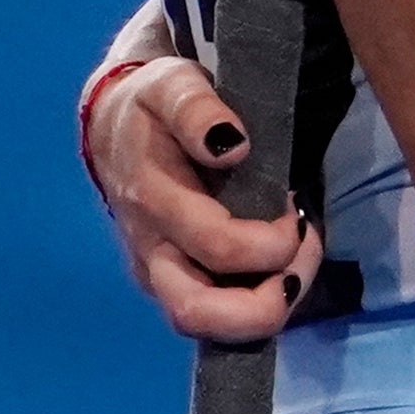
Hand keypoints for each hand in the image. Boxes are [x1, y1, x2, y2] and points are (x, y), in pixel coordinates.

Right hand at [80, 31, 320, 343]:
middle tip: (300, 261)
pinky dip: (257, 306)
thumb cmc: (152, 106)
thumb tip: (231, 145)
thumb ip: (197, 110)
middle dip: (266, 303)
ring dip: (267, 310)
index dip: (271, 239)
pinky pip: (215, 319)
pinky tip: (279, 271)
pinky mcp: (171, 285)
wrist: (114, 129)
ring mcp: (158, 275)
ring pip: (207, 328)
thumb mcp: (172, 85)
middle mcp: (151, 251)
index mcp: (152, 200)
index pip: (217, 245)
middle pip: (197, 314)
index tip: (296, 207)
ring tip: (297, 265)